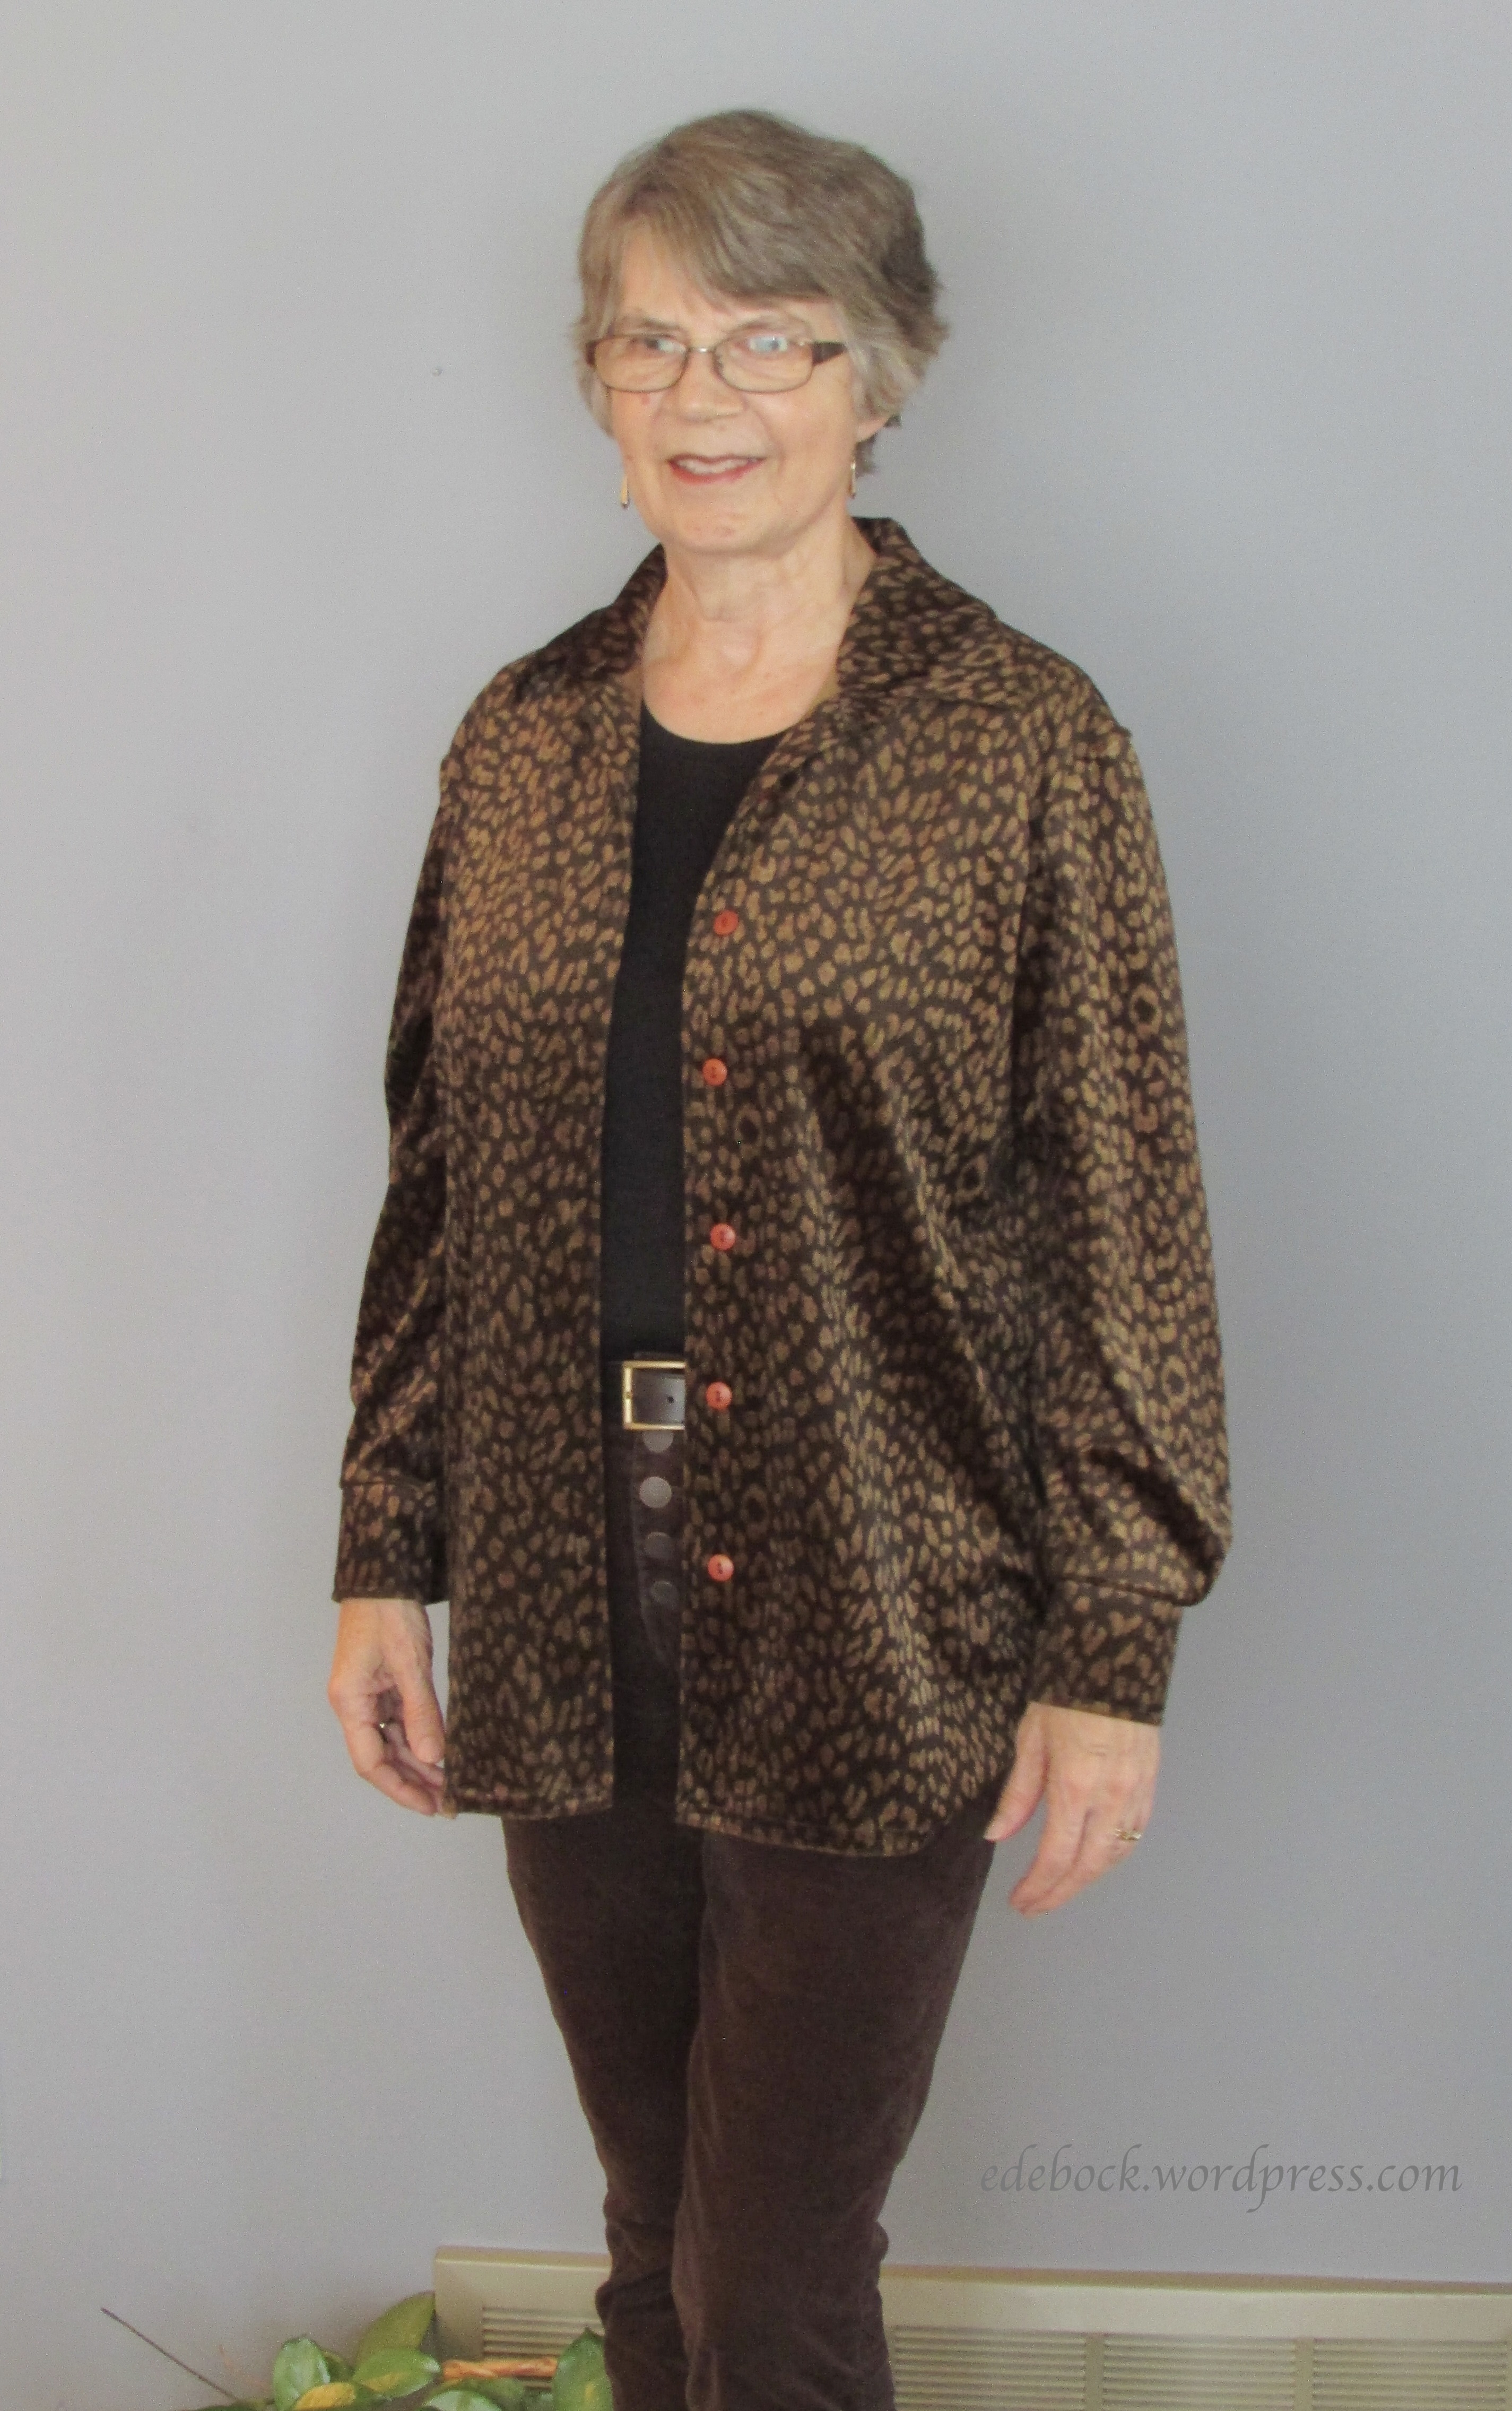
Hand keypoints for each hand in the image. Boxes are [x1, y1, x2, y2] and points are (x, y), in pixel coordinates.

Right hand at [328, 1597, 447, 1814]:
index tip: (429, 1806)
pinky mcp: (383, 1685)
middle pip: (381, 1757)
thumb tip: (434, 1758)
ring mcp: (368, 1695)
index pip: (370, 1762)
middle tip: (448, 1804)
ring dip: (418, 1764)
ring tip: (449, 1785)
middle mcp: (354, 1704)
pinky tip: (441, 1753)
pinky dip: (419, 1739)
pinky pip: (399, 1722)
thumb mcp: (411, 1663)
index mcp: (349, 1702)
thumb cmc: (389, 1611)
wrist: (386, 1574)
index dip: (400, 1789)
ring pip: (392, 1742)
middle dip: (413, 1782)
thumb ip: (421, 1713)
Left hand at [984, 1701, 1158, 1915]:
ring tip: (1060, 1886)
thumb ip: (1017, 1794)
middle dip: (1060, 1893)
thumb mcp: (1030, 1739)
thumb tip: (996, 1835)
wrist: (1114, 1659)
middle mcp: (1110, 1798)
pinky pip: (1136, 1834)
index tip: (1020, 1901)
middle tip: (1035, 1906)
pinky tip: (1095, 1859)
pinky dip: (1114, 1855)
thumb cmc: (1065, 1695)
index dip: (1038, 1887)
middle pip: (1088, 1866)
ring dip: (1087, 1879)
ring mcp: (1136, 1793)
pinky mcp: (1151, 1784)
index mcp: (1075, 1787)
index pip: (1056, 1857)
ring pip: (1116, 1855)